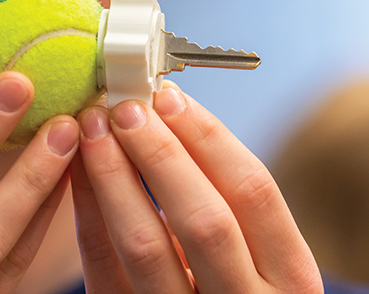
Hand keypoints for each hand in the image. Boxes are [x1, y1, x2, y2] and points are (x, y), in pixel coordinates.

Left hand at [72, 82, 322, 293]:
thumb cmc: (241, 293)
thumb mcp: (261, 260)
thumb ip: (229, 205)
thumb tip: (168, 113)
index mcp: (292, 279)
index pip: (254, 192)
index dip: (209, 137)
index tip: (170, 95)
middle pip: (204, 219)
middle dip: (158, 153)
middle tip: (122, 105)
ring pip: (147, 248)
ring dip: (113, 178)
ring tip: (89, 127)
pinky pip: (106, 274)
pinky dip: (88, 219)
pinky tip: (75, 175)